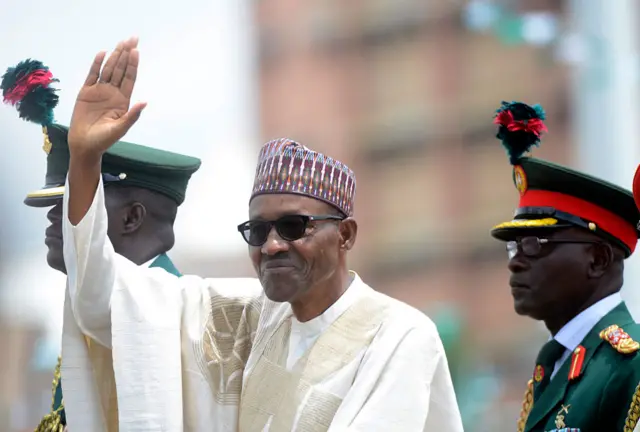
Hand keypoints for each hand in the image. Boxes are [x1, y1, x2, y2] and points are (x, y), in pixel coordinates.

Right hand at [68, 37, 146, 158]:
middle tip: (132, 38)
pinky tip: (103, 53)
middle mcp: (113, 93)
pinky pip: (92, 75)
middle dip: (126, 54)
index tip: (136, 51)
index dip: (133, 65)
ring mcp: (99, 91)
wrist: (85, 145)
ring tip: (121, 42)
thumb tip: (145, 102)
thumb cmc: (104, 139)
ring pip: (108, 69)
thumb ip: (132, 115)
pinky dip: (97, 64)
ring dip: (114, 56)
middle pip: (121, 70)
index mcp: (123, 100)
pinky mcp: (86, 92)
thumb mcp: (120, 128)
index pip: (129, 78)